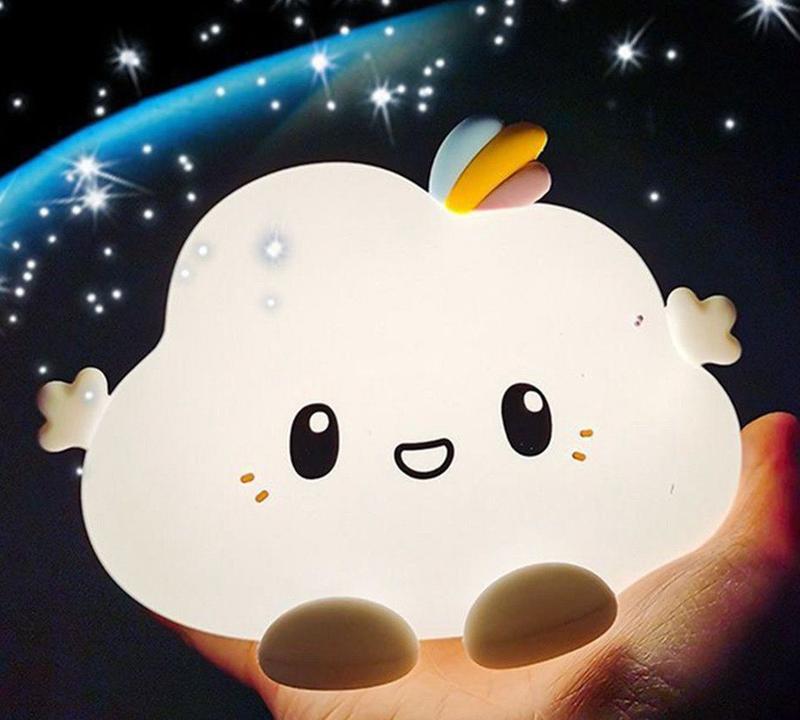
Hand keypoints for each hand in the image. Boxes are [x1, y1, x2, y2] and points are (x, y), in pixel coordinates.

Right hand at [160, 412, 799, 718]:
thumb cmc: (644, 713)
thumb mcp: (722, 600)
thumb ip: (758, 522)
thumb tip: (783, 431)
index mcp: (523, 567)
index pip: (486, 478)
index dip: (462, 423)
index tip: (438, 359)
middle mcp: (446, 595)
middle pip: (387, 507)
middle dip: (353, 446)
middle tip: (322, 368)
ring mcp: (374, 635)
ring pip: (303, 557)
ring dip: (267, 505)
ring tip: (235, 425)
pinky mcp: (311, 677)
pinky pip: (229, 627)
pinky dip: (189, 591)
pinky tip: (157, 536)